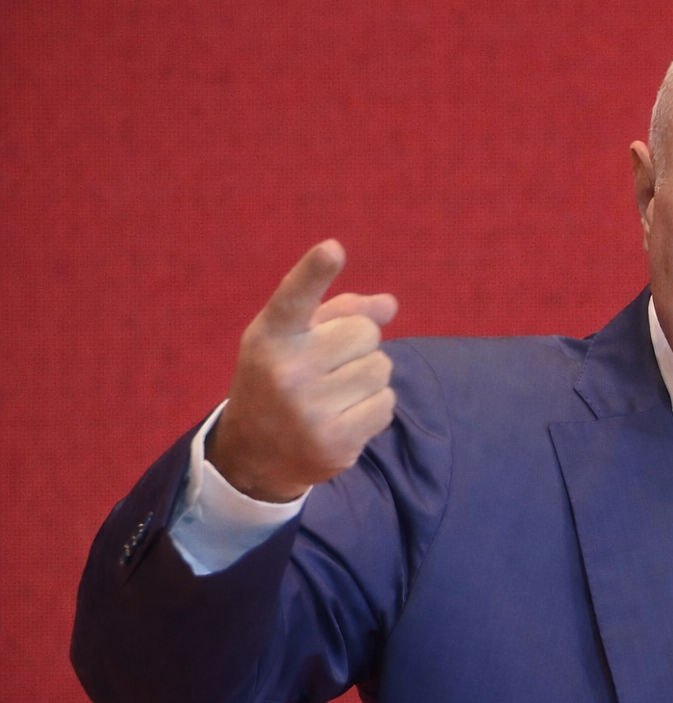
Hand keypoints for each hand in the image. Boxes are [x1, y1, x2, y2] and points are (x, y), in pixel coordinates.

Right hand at [206, 240, 398, 502]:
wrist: (254, 453)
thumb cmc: (282, 378)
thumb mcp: (294, 338)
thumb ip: (341, 312)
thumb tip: (389, 305)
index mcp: (270, 335)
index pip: (296, 297)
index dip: (315, 272)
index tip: (333, 249)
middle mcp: (284, 371)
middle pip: (365, 333)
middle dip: (359, 345)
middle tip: (330, 365)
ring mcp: (307, 410)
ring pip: (381, 369)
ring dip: (370, 377)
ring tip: (337, 392)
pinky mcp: (333, 442)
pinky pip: (386, 404)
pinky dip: (375, 407)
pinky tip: (346, 416)